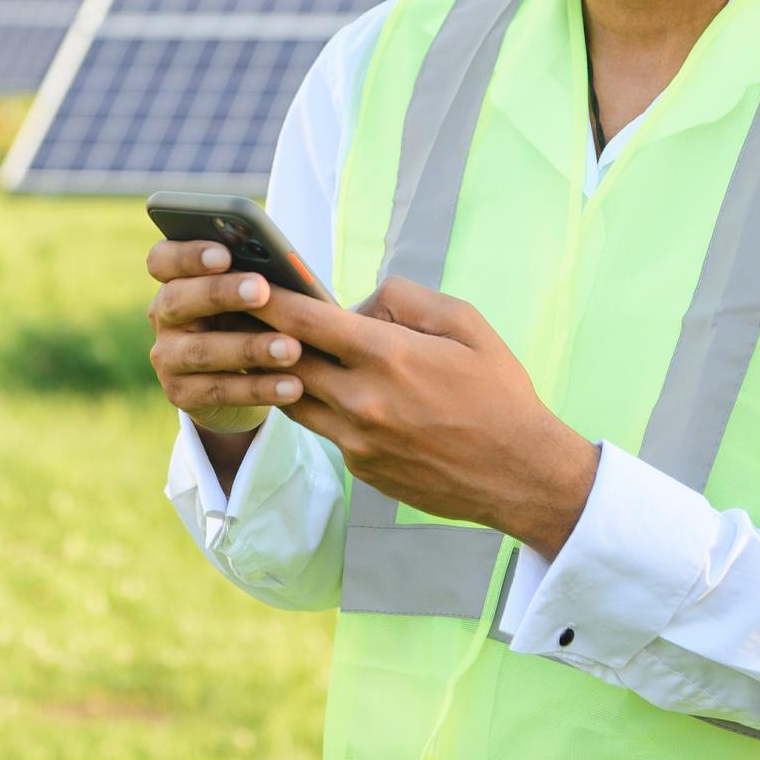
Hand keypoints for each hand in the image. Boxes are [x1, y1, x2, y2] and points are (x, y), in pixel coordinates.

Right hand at [145, 239, 306, 434]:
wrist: (240, 379)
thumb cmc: (251, 319)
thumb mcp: (250, 298)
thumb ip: (257, 279)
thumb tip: (289, 269)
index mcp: (176, 279)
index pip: (162, 258)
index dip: (188, 254)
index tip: (224, 253)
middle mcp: (164, 315)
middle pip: (178, 299)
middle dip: (220, 293)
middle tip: (261, 290)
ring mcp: (167, 357)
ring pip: (202, 351)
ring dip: (249, 349)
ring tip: (291, 349)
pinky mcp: (181, 394)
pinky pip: (219, 391)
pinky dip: (258, 388)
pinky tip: (292, 386)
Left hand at [251, 276, 597, 557]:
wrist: (521, 474)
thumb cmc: (499, 392)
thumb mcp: (466, 323)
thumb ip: (406, 300)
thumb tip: (359, 304)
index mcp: (388, 357)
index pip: (306, 322)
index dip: (268, 300)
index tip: (241, 284)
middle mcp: (362, 401)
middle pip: (286, 362)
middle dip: (261, 336)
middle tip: (239, 314)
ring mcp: (357, 441)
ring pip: (295, 401)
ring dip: (283, 375)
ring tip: (273, 351)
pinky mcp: (361, 468)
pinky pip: (327, 429)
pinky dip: (324, 407)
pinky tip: (335, 393)